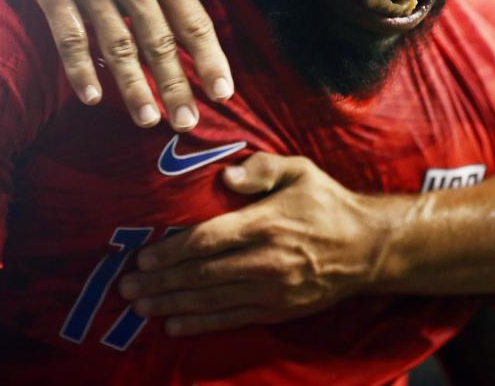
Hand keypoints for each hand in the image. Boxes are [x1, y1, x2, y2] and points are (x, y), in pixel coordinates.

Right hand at [7, 0, 232, 130]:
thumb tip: (191, 28)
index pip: (193, 21)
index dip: (210, 59)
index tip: (223, 93)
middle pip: (160, 41)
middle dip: (177, 86)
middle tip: (187, 124)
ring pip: (118, 46)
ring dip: (134, 88)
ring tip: (149, 121)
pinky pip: (72, 38)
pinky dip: (82, 70)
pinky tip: (93, 97)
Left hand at [119, 153, 400, 335]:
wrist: (367, 247)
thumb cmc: (327, 203)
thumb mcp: (301, 170)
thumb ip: (263, 168)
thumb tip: (227, 175)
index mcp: (266, 223)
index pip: (207, 239)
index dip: (172, 250)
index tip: (144, 255)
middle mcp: (265, 261)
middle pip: (202, 275)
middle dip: (161, 282)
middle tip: (127, 286)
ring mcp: (272, 290)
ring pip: (212, 301)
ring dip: (173, 304)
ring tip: (141, 306)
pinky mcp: (279, 309)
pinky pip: (232, 319)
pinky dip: (201, 324)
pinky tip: (175, 326)